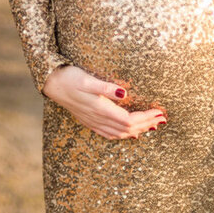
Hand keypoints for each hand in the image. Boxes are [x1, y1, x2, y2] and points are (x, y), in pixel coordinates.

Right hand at [42, 65, 165, 139]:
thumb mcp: (87, 78)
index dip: (146, 118)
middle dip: (147, 124)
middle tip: (162, 119)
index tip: (160, 112)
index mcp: (100, 109)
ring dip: (138, 131)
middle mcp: (98, 118)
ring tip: (152, 126)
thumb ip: (106, 88)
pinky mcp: (89, 121)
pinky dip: (123, 135)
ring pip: (120, 133)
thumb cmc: (69, 77)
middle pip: (128, 129)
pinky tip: (129, 133)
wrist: (51, 83)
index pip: (130, 120)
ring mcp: (93, 121)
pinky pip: (109, 134)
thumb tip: (125, 94)